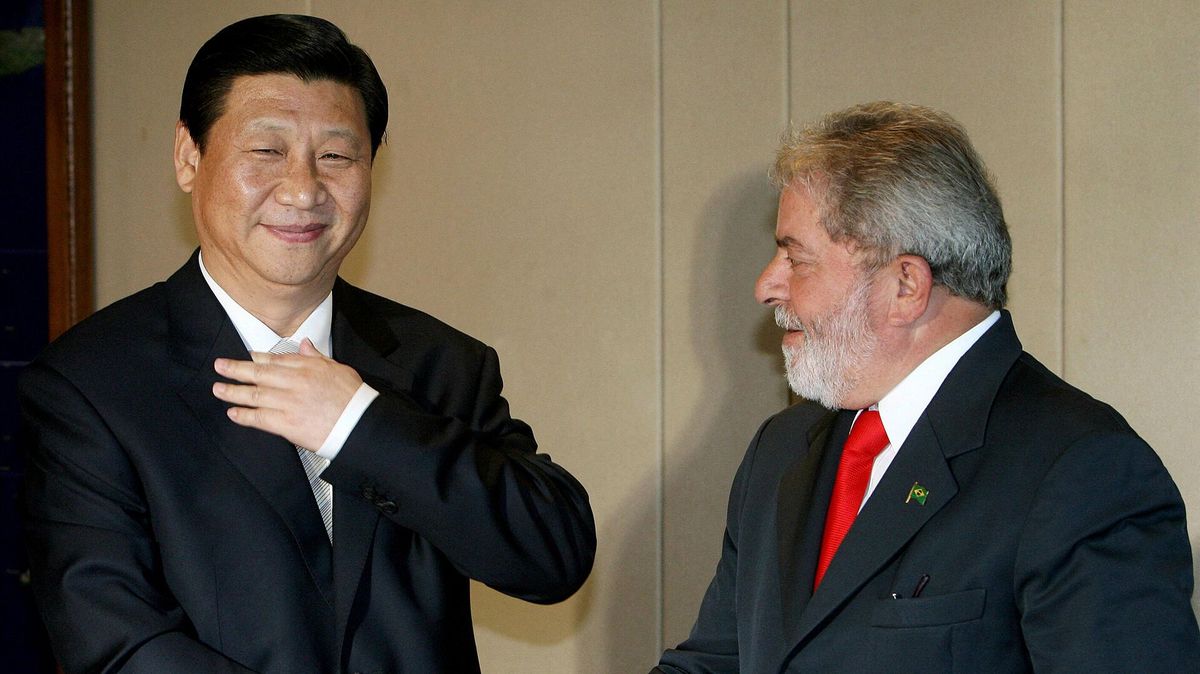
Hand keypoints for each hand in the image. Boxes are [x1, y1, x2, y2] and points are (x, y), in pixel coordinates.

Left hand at [212, 338, 362, 449]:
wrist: (358, 423)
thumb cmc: (353, 398)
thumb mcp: (338, 369)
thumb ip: (316, 357)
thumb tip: (304, 344)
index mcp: (307, 367)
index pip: (276, 359)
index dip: (258, 358)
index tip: (247, 356)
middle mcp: (294, 382)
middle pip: (258, 373)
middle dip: (236, 369)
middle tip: (220, 366)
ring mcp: (288, 402)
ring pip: (254, 394)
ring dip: (233, 391)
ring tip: (219, 389)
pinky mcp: (286, 423)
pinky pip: (259, 418)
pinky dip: (244, 415)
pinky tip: (233, 412)